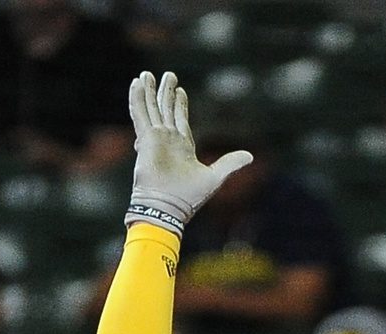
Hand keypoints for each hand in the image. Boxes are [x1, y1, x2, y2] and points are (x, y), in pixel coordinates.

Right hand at [125, 71, 251, 234]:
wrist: (168, 207)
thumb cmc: (189, 198)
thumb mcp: (215, 177)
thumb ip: (230, 163)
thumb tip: (250, 156)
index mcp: (182, 147)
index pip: (180, 120)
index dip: (180, 105)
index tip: (180, 91)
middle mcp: (167, 140)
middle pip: (165, 110)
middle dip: (165, 93)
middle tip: (168, 75)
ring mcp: (155, 138)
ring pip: (151, 108)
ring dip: (149, 91)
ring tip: (146, 74)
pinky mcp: (146, 138)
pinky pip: (140, 114)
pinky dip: (138, 98)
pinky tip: (136, 83)